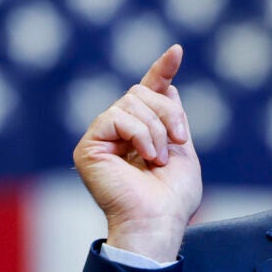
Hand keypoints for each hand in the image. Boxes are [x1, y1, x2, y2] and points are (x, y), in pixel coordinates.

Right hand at [73, 45, 202, 261]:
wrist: (157, 221)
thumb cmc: (172, 198)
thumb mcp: (182, 151)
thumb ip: (174, 119)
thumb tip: (167, 86)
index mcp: (142, 132)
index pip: (150, 93)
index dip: (162, 70)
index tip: (176, 51)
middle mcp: (119, 131)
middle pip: (142, 92)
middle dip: (168, 113)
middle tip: (178, 142)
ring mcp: (102, 137)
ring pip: (131, 101)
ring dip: (156, 129)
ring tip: (157, 159)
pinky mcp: (88, 145)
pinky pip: (116, 116)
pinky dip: (139, 134)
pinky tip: (145, 157)